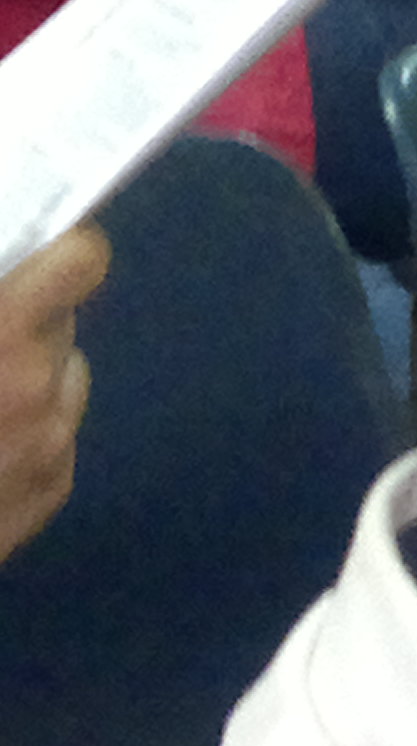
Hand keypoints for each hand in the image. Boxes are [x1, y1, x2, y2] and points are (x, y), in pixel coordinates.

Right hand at [0, 227, 107, 563]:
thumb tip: (6, 270)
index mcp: (1, 345)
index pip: (81, 263)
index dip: (57, 250)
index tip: (29, 249)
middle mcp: (40, 394)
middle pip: (64, 319)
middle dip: (21, 313)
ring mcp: (51, 450)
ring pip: (64, 376)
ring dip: (26, 370)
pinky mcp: (51, 495)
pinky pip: (55, 432)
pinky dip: (24, 425)